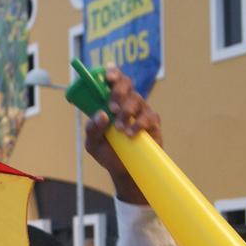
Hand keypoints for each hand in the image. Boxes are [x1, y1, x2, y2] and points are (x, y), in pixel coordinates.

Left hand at [84, 65, 161, 204]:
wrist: (123, 171)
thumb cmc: (107, 152)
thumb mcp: (93, 143)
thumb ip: (92, 129)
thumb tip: (102, 114)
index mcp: (110, 101)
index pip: (113, 80)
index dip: (112, 73)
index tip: (108, 77)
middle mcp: (126, 102)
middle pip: (126, 84)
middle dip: (118, 92)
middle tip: (112, 108)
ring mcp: (141, 111)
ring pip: (136, 100)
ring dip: (126, 112)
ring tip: (119, 129)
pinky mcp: (152, 123)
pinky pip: (149, 117)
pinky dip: (139, 124)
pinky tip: (131, 135)